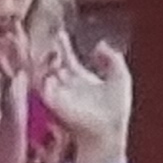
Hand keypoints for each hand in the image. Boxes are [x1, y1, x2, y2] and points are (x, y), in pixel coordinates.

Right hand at [38, 39, 133, 162]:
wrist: (107, 131)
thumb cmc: (115, 110)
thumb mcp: (121, 78)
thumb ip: (112, 59)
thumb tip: (100, 44)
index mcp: (80, 78)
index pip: (66, 57)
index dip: (63, 44)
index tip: (59, 32)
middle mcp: (65, 84)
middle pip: (51, 61)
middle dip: (47, 50)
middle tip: (46, 36)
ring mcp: (57, 91)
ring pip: (42, 69)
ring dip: (43, 59)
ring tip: (46, 47)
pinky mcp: (51, 100)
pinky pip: (41, 83)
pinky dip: (43, 74)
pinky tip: (47, 65)